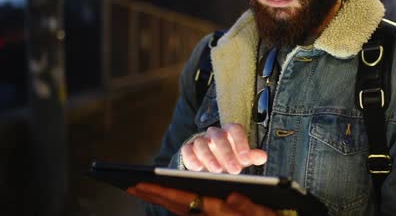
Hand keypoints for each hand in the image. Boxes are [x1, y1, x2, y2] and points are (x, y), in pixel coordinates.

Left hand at [127, 183, 276, 215]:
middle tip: (132, 185)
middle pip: (175, 206)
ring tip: (142, 189)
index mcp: (218, 213)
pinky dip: (172, 203)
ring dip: (159, 200)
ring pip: (178, 210)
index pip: (185, 201)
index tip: (144, 183)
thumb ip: (247, 207)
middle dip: (153, 195)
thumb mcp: (263, 213)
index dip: (163, 192)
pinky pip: (186, 212)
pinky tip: (165, 196)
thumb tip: (232, 194)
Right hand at [181, 123, 266, 173]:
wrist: (212, 163)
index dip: (241, 144)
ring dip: (209, 157)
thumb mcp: (242, 157)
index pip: (235, 130)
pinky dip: (191, 158)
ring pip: (202, 143)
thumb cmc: (230, 158)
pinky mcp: (188, 149)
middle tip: (235, 170)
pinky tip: (198, 168)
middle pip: (219, 137)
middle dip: (227, 154)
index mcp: (229, 131)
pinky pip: (187, 150)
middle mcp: (214, 133)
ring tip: (217, 171)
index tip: (246, 160)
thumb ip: (252, 156)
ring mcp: (201, 140)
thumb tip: (262, 156)